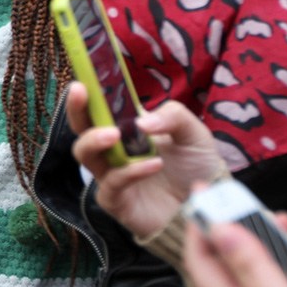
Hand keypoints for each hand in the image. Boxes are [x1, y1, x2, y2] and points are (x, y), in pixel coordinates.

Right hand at [68, 84, 224, 238]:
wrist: (209, 207)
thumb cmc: (197, 167)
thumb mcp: (194, 133)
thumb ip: (173, 117)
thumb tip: (141, 122)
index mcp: (128, 128)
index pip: (99, 108)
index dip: (87, 94)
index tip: (81, 79)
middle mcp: (114, 150)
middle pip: (81, 129)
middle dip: (76, 110)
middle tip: (80, 92)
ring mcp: (112, 175)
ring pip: (85, 155)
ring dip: (94, 140)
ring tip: (115, 135)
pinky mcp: (116, 201)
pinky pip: (111, 184)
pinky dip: (130, 172)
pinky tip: (154, 165)